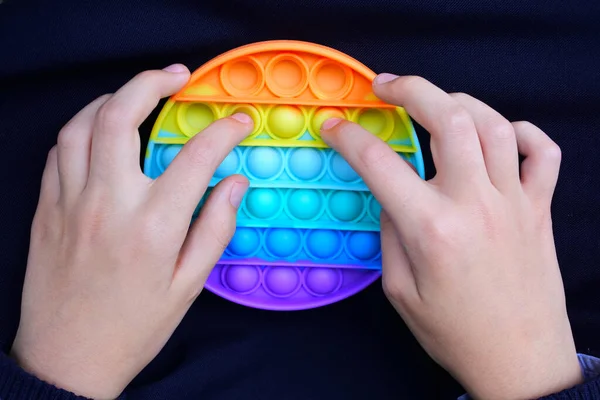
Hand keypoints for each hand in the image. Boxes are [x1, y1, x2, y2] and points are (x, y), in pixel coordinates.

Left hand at [11, 64, 252, 398]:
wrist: (68, 359)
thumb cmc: (134, 327)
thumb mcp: (189, 285)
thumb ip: (215, 227)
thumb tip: (235, 182)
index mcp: (153, 225)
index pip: (195, 157)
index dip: (222, 131)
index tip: (236, 122)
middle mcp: (108, 203)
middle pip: (121, 116)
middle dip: (152, 82)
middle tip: (176, 76)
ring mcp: (70, 202)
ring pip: (82, 125)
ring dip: (112, 98)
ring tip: (136, 95)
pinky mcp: (46, 209)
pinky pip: (58, 151)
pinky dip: (81, 128)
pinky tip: (99, 131)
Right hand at [321, 75, 580, 398]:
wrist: (520, 362)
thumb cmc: (456, 334)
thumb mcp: (400, 292)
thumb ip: (391, 234)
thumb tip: (390, 195)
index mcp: (432, 228)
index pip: (380, 164)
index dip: (349, 137)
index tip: (334, 125)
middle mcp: (475, 204)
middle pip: (449, 120)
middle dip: (413, 89)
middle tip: (387, 85)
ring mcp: (514, 202)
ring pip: (494, 125)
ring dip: (460, 102)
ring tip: (435, 104)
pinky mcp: (540, 210)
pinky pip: (543, 152)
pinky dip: (522, 131)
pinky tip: (499, 133)